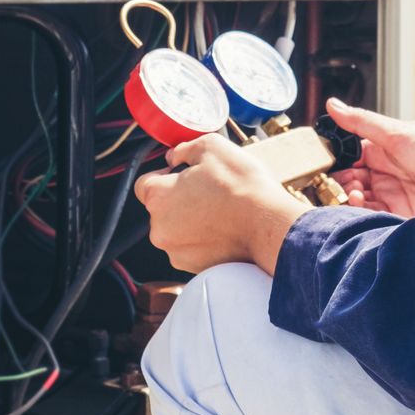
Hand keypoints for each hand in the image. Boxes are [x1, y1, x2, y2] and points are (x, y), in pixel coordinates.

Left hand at [135, 134, 310, 274]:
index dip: (164, 175)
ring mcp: (175, 251)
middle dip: (179, 199)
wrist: (269, 225)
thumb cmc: (242, 186)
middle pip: (161, 208)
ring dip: (191, 221)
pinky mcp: (193, 268)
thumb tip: (174, 156)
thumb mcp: (211, 146)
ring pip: (176, 230)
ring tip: (220, 211)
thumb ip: (183, 149)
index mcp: (158, 197)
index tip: (183, 174)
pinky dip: (203, 240)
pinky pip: (191, 249)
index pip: (144, 183)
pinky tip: (224, 229)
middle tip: (208, 191)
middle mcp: (159, 228)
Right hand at [326, 98, 414, 218]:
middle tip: (343, 182)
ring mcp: (394, 196)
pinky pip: (373, 217)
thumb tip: (332, 104)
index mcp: (384, 151)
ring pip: (359, 201)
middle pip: (351, 182)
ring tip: (355, 192)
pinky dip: (361, 213)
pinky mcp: (401, 216)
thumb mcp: (398, 133)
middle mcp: (387, 174)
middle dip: (341, 183)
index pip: (350, 158)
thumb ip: (361, 122)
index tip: (326, 166)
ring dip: (350, 198)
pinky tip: (360, 205)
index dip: (337, 163)